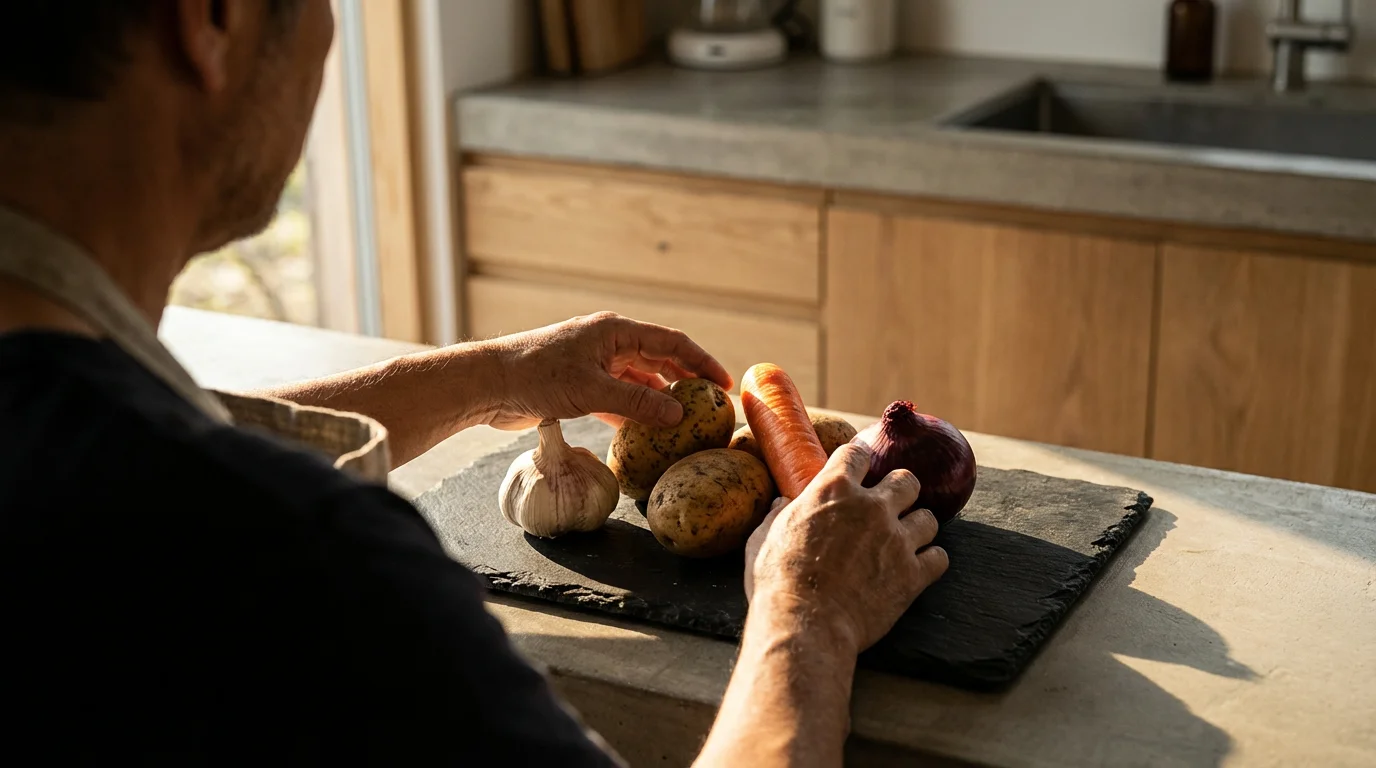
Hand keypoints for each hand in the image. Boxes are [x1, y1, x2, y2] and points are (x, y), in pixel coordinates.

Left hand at [483, 312, 732, 430]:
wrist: (488, 384)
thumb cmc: (536, 376)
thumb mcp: (592, 390)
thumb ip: (637, 402)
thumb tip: (677, 415)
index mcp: (614, 330)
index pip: (671, 342)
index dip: (701, 362)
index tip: (724, 384)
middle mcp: (607, 342)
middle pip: (658, 358)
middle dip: (685, 380)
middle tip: (710, 404)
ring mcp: (593, 363)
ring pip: (638, 379)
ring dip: (660, 398)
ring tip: (685, 420)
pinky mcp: (579, 385)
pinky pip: (617, 396)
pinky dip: (634, 411)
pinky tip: (648, 430)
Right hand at [743, 442, 948, 653]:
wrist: (805, 624)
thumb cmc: (778, 581)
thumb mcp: (765, 538)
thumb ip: (779, 514)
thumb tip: (782, 503)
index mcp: (833, 490)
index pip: (857, 454)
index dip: (858, 460)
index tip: (859, 469)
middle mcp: (871, 507)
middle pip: (906, 480)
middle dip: (900, 490)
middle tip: (889, 506)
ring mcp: (896, 540)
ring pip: (928, 518)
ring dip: (917, 527)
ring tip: (904, 540)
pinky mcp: (913, 574)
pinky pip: (939, 558)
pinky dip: (930, 562)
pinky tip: (917, 568)